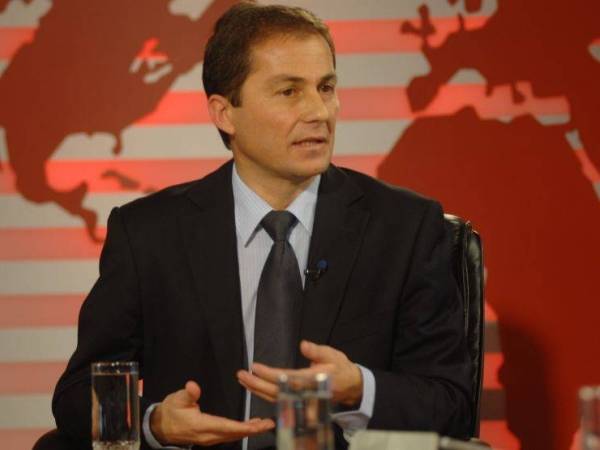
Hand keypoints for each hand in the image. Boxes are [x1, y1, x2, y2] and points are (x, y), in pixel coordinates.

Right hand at [150, 381, 273, 445]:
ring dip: (249, 430)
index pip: (226, 427)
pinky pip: (229, 435)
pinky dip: (241, 430)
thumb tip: (193, 386)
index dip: (242, 427)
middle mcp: (208, 435)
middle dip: (253, 429)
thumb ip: (188, 394)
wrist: (161, 427)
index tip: (257, 425)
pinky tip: (250, 425)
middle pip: (234, 433)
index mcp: (202, 425)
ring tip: (264, 424)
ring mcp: (210, 438)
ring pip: (233, 435)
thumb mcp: (177, 399)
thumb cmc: (170, 412)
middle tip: (269, 423)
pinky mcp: (210, 437)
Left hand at [237, 340, 362, 407]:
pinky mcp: (298, 401)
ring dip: (257, 390)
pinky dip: (265, 394)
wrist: (350, 386)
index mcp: (310, 380)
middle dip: (257, 384)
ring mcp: (300, 399)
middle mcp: (303, 392)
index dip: (268, 374)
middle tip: (241, 375)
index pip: (285, 378)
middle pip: (275, 391)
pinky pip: (279, 400)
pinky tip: (255, 388)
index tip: (255, 367)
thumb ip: (317, 351)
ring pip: (275, 398)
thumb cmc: (340, 368)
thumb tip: (304, 345)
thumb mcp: (332, 354)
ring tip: (243, 380)